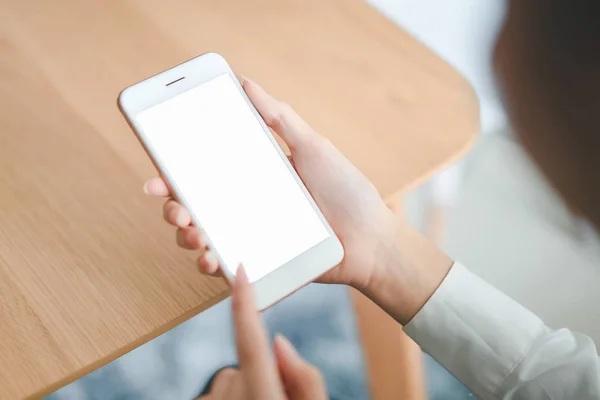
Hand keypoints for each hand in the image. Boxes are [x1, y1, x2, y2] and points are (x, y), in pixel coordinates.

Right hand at [145, 77, 395, 289]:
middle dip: (172, 206)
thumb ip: (279, 118)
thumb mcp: (312, 147)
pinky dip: (209, 264)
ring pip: (201, 238)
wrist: (370, 239)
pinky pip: (225, 267)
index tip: (157, 168)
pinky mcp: (260, 264)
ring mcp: (250, 236)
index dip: (174, 171)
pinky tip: (211, 258)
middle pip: (194, 206)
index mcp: (252, 177)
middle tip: (173, 205)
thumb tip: (246, 83)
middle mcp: (244, 206)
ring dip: (185, 236)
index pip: (204, 172)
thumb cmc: (345, 190)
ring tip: (194, 233)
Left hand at [197, 267, 326, 399]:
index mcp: (260, 391)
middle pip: (250, 361)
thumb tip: (278, 343)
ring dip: (248, 390)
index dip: (245, 300)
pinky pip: (222, 392)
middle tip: (281, 398)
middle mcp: (230, 391)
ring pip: (235, 378)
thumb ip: (305, 378)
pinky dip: (235, 398)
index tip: (240, 269)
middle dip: (264, 371)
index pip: (250, 337)